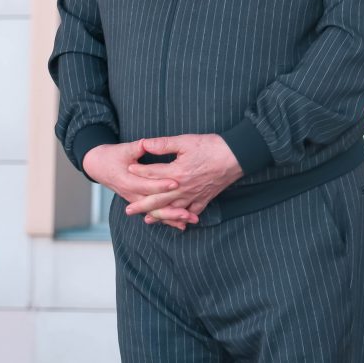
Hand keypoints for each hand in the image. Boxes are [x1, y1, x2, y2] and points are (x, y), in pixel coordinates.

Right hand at [82, 141, 195, 229]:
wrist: (99, 166)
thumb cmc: (112, 156)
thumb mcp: (123, 149)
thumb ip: (137, 147)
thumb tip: (146, 143)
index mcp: (128, 180)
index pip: (147, 185)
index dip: (161, 184)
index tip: (175, 183)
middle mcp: (131, 194)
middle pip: (153, 205)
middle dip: (171, 210)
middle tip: (188, 213)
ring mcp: (135, 200)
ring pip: (155, 213)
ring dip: (172, 217)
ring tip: (189, 219)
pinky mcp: (139, 202)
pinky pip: (154, 214)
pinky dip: (167, 219)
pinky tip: (182, 224)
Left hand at [125, 134, 243, 224]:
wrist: (236, 156)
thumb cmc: (211, 146)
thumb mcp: (186, 141)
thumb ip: (164, 144)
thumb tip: (145, 143)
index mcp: (177, 172)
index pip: (153, 174)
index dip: (139, 172)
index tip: (127, 171)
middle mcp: (183, 188)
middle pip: (158, 198)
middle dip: (142, 205)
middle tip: (128, 210)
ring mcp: (194, 195)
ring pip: (172, 209)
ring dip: (158, 215)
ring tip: (147, 220)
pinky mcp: (204, 198)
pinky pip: (191, 212)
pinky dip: (182, 218)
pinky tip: (176, 222)